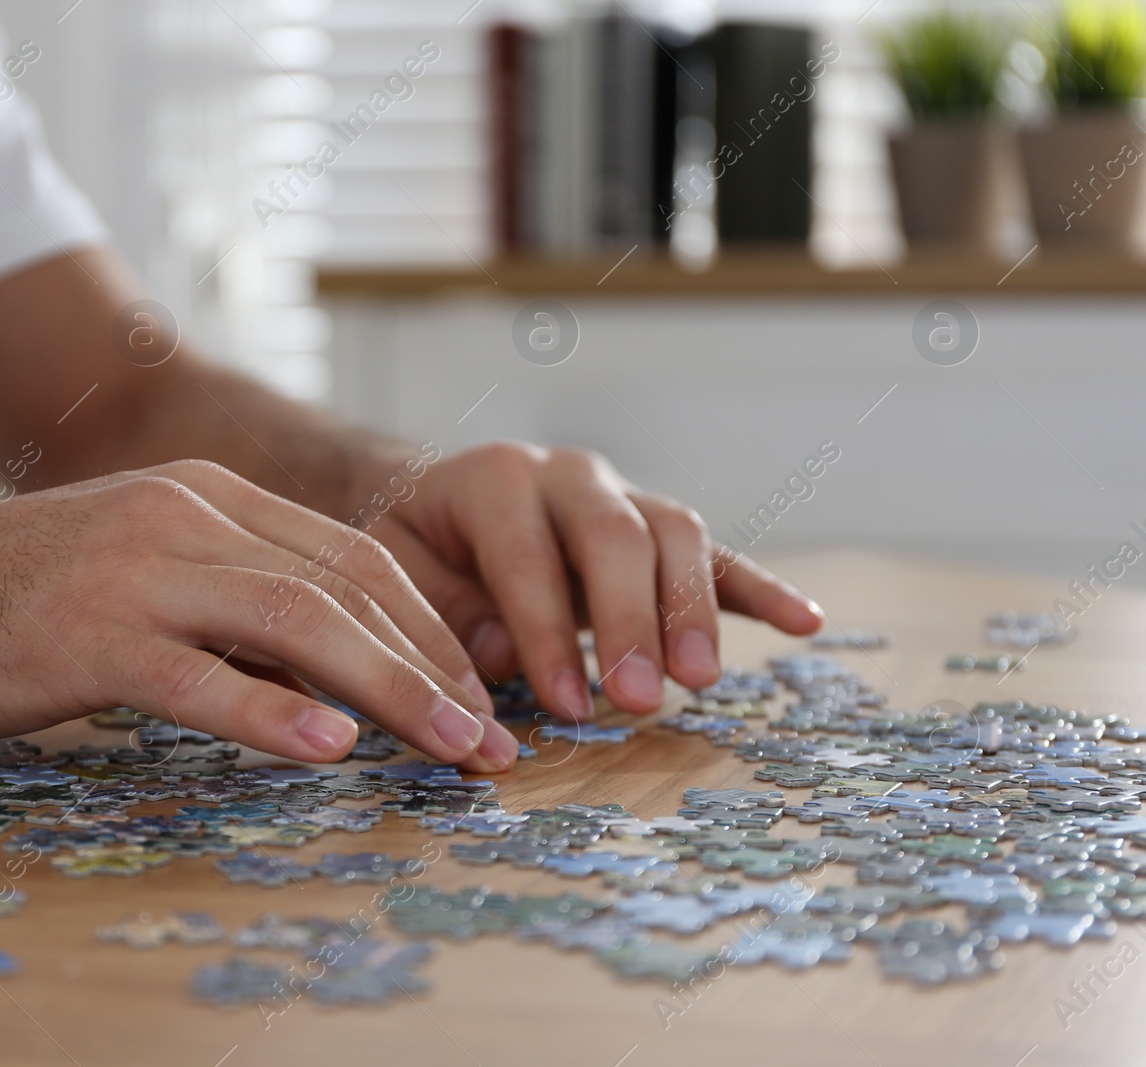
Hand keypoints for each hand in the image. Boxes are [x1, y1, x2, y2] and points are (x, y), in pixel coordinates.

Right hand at [0, 460, 516, 770]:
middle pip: (343, 585)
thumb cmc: (12, 596)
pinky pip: (198, 674)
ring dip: (388, 689)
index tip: (475, 693)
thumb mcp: (140, 571)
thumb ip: (229, 604)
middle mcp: (184, 517)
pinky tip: (327, 745)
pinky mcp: (87, 634)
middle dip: (432, 665)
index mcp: (207, 498)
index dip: (427, 627)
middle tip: (489, 739)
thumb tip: (328, 673)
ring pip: (296, 620)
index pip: (351, 555)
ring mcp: (136, 570)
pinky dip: (270, 711)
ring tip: (451, 748)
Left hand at [347, 442, 822, 719]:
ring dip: (691, 611)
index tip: (564, 704)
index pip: (530, 555)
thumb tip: (502, 658)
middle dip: (629, 622)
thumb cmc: (413, 548)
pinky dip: (760, 589)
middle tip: (636, 698)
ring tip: (699, 681)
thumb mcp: (397, 572)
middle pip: (616, 537)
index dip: (547, 631)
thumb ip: (442, 611)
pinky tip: (805, 622)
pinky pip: (719, 556)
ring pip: (675, 537)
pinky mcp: (658, 533)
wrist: (431, 501)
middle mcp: (569, 476)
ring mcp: (624, 498)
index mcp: (496, 480)